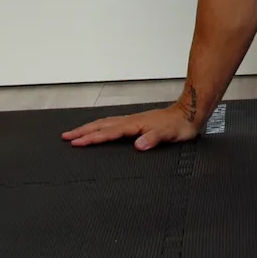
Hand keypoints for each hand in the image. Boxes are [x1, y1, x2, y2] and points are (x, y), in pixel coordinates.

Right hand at [61, 104, 200, 151]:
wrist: (191, 112)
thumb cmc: (181, 125)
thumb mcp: (169, 134)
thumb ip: (153, 138)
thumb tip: (138, 145)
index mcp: (135, 125)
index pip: (109, 132)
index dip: (92, 138)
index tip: (75, 142)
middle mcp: (132, 121)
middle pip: (102, 125)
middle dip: (83, 131)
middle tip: (65, 136)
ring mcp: (134, 121)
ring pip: (107, 123)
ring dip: (90, 128)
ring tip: (76, 132)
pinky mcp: (139, 123)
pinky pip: (114, 124)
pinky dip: (102, 127)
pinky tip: (101, 130)